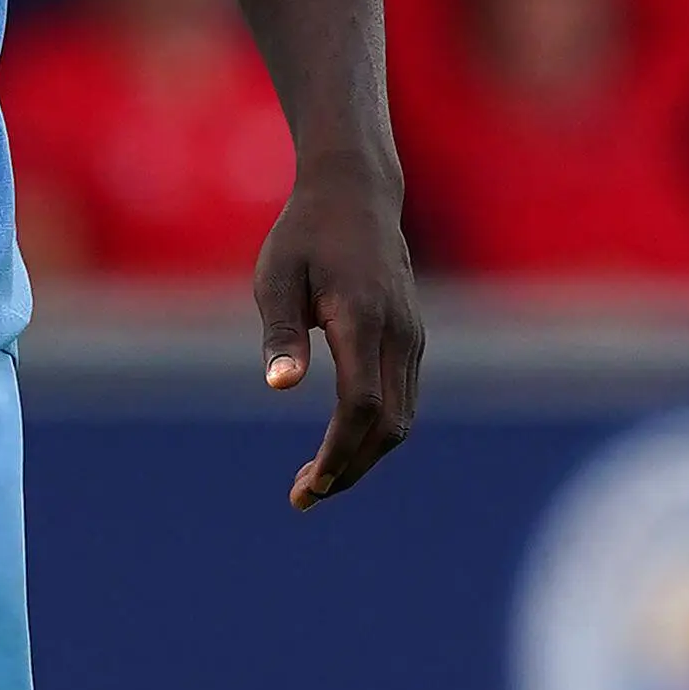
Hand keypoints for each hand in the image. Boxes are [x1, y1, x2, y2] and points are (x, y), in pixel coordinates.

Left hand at [256, 158, 422, 509]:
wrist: (357, 193)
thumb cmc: (304, 235)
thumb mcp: (277, 277)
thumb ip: (281, 332)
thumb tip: (279, 387)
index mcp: (362, 320)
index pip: (360, 406)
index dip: (338, 453)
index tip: (308, 486)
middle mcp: (397, 334)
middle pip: (388, 426)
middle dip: (348, 469)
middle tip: (303, 496)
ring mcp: (411, 338)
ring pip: (401, 419)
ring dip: (361, 457)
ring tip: (313, 481)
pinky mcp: (412, 339)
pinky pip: (402, 400)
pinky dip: (374, 433)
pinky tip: (338, 444)